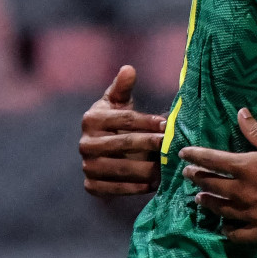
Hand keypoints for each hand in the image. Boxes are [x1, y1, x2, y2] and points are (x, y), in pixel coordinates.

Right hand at [81, 66, 166, 197]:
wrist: (103, 149)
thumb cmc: (116, 120)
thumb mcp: (118, 101)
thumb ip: (123, 87)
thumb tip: (128, 68)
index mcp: (91, 118)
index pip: (125, 119)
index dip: (147, 121)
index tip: (167, 124)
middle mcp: (85, 143)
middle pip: (124, 143)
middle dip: (150, 144)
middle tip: (171, 146)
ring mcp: (87, 165)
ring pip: (121, 168)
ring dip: (147, 168)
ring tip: (167, 166)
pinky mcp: (91, 185)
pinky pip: (115, 188)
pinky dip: (136, 187)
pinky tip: (154, 184)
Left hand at [180, 108, 256, 243]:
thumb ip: (256, 131)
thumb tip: (240, 113)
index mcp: (247, 167)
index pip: (212, 160)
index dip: (195, 155)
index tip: (183, 154)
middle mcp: (243, 191)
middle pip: (211, 185)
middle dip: (196, 178)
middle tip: (189, 175)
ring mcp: (251, 213)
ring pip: (220, 209)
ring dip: (207, 202)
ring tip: (200, 199)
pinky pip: (238, 234)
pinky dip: (227, 230)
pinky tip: (224, 227)